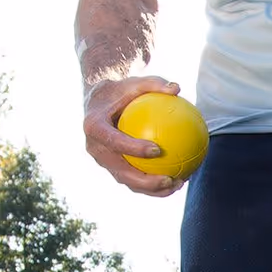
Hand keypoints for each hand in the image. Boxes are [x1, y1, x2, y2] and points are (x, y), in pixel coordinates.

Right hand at [84, 77, 182, 198]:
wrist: (99, 102)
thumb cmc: (119, 90)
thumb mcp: (133, 82)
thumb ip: (153, 83)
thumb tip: (177, 88)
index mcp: (94, 126)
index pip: (113, 141)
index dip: (133, 149)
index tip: (157, 150)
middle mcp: (94, 148)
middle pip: (120, 171)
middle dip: (145, 181)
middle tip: (170, 179)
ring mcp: (103, 161)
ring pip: (127, 181)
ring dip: (152, 189)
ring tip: (177, 185)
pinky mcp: (112, 167)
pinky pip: (134, 179)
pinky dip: (153, 184)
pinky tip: (177, 180)